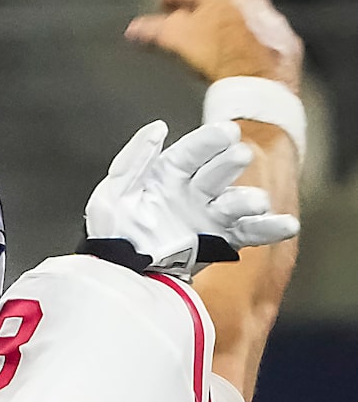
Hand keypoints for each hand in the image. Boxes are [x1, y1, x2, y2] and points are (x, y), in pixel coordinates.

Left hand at [84, 119, 299, 281]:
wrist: (119, 273)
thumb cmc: (114, 230)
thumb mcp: (113, 193)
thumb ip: (134, 161)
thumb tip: (159, 128)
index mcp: (170, 172)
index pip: (193, 151)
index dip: (209, 141)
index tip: (227, 131)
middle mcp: (194, 190)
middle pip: (218, 173)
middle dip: (229, 164)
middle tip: (239, 156)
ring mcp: (210, 215)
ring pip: (235, 202)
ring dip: (248, 199)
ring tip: (256, 201)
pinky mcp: (220, 241)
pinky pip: (248, 233)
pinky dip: (269, 229)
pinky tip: (288, 225)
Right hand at [126, 0, 303, 90]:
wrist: (259, 83)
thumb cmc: (220, 58)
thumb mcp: (176, 40)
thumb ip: (153, 31)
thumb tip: (135, 29)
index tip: (165, 4)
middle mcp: (249, 0)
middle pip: (220, 3)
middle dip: (204, 13)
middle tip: (189, 27)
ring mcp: (269, 20)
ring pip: (244, 20)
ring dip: (230, 29)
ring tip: (215, 47)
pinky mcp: (283, 43)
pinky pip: (263, 40)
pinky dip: (252, 47)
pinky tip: (242, 61)